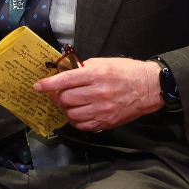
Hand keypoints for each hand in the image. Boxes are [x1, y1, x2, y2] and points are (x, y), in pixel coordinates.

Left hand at [34, 57, 164, 131]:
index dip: (48, 84)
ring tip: (70, 104)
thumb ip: (83, 68)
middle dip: (57, 97)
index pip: (65, 80)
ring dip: (66, 109)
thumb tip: (64, 72)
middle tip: (58, 94)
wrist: (151, 88)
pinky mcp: (106, 122)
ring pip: (71, 113)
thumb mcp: (104, 63)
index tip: (38, 86)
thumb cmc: (127, 72)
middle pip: (65, 99)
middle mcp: (98, 92)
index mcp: (96, 74)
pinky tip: (79, 113)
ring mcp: (102, 109)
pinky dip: (76, 120)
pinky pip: (82, 125)